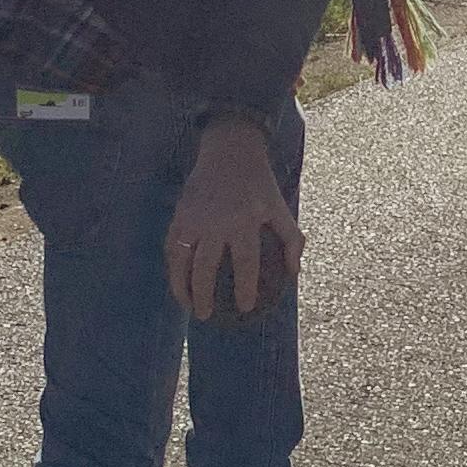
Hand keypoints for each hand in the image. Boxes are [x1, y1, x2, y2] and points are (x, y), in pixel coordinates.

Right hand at [165, 115, 302, 320]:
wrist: (230, 151)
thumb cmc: (260, 185)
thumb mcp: (281, 208)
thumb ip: (292, 240)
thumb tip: (294, 274)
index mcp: (245, 221)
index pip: (245, 262)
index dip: (244, 288)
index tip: (244, 307)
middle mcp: (217, 222)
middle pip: (206, 267)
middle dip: (203, 295)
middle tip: (205, 315)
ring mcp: (194, 219)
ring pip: (182, 260)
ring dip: (182, 286)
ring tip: (187, 305)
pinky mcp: (180, 215)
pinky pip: (172, 247)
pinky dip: (173, 268)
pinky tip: (178, 283)